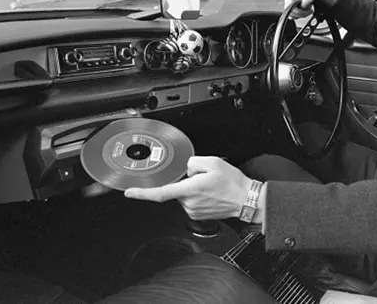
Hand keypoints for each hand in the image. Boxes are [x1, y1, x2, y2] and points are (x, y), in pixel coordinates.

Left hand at [124, 156, 254, 220]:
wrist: (247, 200)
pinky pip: (190, 200)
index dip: (142, 193)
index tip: (130, 192)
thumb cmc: (233, 184)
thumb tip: (186, 169)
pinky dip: (196, 195)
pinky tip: (210, 193)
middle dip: (185, 180)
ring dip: (191, 188)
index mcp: (190, 190)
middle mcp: (189, 203)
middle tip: (203, 177)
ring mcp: (193, 210)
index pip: (160, 193)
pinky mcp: (197, 215)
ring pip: (183, 194)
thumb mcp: (213, 162)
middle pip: (176, 188)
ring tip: (210, 186)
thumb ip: (193, 162)